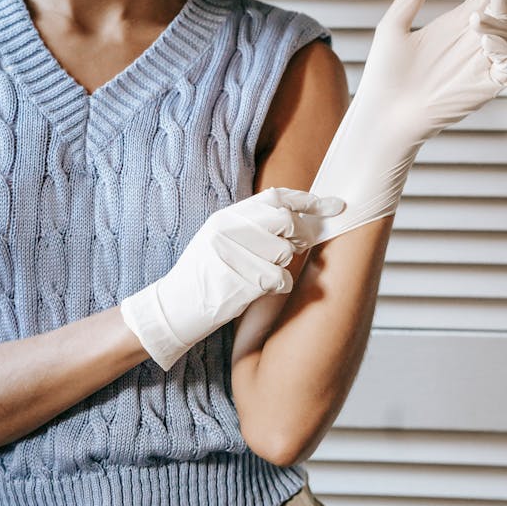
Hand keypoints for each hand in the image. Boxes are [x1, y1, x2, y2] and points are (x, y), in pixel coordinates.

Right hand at [119, 186, 344, 370]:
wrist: (173, 308)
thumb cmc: (203, 276)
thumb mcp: (219, 239)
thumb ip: (252, 226)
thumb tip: (296, 218)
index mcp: (225, 217)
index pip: (275, 198)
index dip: (308, 200)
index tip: (333, 204)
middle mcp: (227, 230)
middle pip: (286, 222)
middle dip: (300, 236)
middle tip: (298, 248)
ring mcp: (231, 256)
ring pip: (285, 253)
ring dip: (284, 266)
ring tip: (264, 274)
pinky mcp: (238, 282)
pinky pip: (279, 279)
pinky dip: (279, 286)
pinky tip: (261, 290)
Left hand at [362, 0, 506, 147]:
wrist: (384, 112)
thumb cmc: (383, 74)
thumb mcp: (393, 27)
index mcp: (452, 25)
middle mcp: (471, 42)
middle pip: (503, 10)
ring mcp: (480, 64)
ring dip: (496, 22)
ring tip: (474, 22)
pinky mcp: (486, 86)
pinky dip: (504, 51)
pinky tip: (487, 43)